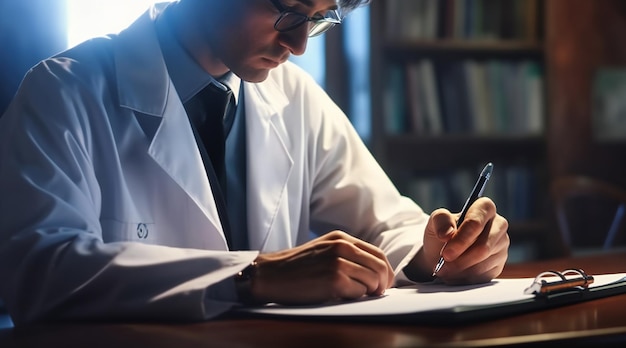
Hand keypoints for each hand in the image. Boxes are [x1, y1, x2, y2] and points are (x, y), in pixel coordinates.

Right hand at [249, 231, 394, 304]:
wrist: (271, 274)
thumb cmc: (296, 266)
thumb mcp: (324, 249)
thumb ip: (347, 254)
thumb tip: (376, 272)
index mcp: (341, 238)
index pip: (378, 253)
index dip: (385, 271)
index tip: (383, 283)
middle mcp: (342, 247)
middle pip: (381, 267)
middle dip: (382, 284)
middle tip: (376, 293)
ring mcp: (339, 262)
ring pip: (373, 281)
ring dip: (368, 292)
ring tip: (352, 294)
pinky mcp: (334, 280)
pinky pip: (359, 292)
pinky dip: (354, 297)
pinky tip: (340, 295)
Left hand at [406, 197, 509, 283]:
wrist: (443, 253)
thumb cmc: (441, 233)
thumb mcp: (435, 222)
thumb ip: (440, 220)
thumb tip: (448, 233)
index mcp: (484, 208)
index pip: (476, 222)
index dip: (461, 239)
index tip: (446, 253)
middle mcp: (498, 225)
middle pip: (483, 247)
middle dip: (460, 260)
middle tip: (442, 267)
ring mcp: (501, 245)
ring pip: (483, 263)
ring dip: (461, 270)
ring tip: (445, 271)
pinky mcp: (500, 263)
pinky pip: (485, 275)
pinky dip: (466, 278)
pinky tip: (456, 275)